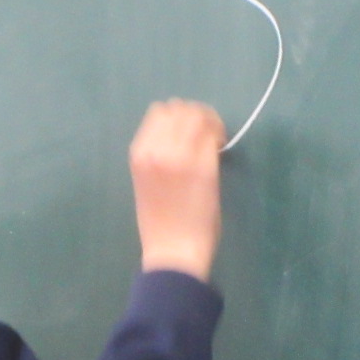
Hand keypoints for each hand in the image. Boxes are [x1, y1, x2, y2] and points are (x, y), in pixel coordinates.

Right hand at [129, 99, 223, 280]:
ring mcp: (180, 156)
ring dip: (209, 121)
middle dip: (195, 114)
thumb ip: (157, 154)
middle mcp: (156, 149)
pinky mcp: (204, 167)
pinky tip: (220, 149)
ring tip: (214, 138)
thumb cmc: (159, 221)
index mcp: (139, 153)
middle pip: (179, 108)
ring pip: (199, 116)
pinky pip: (213, 136)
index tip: (189, 130)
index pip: (159, 112)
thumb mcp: (146, 180)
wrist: (172, 251)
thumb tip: (179, 132)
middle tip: (206, 132)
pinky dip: (219, 135)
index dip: (178, 116)